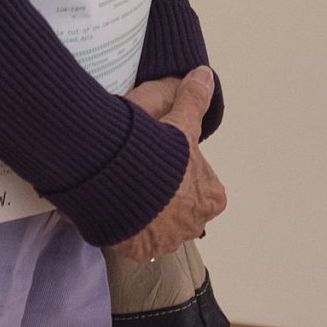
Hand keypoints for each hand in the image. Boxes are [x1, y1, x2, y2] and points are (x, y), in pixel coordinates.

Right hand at [115, 67, 224, 262]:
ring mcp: (166, 242)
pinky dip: (126, 224)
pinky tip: (115, 203)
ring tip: (125, 185)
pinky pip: (134, 238)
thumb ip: (194, 99)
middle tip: (141, 170)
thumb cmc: (154, 149)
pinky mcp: (138, 251)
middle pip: (181, 206)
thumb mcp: (176, 118)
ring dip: (145, 211)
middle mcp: (194, 225)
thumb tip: (205, 75)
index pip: (201, 182)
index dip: (181, 167)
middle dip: (164, 194)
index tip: (162, 155)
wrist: (116, 178)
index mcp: (211, 196)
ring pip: (158, 224)